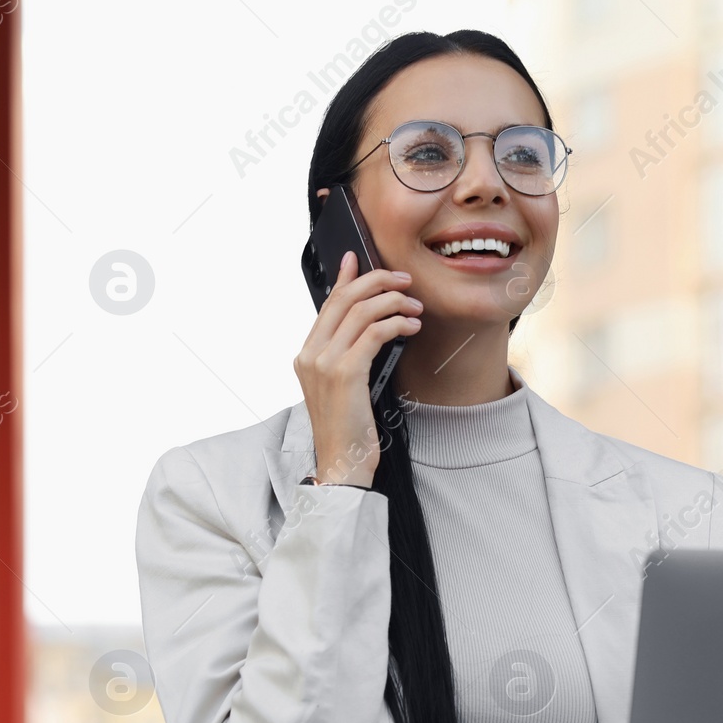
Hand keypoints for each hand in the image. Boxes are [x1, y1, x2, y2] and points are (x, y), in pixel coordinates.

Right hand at [294, 249, 421, 486]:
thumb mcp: (345, 388)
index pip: (327, 304)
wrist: (341, 464)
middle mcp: (309, 354)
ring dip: (394, 302)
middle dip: (377, 281)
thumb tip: (371, 331)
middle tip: (404, 280)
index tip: (358, 258)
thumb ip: (349, 358)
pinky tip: (412, 328)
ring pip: (361, 311)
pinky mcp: (345, 373)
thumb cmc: (349, 429)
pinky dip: (397, 324)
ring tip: (416, 308)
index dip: (345, 278)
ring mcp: (324, 362)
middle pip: (343, 299)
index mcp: (306, 355)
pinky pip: (374, 333)